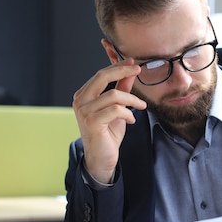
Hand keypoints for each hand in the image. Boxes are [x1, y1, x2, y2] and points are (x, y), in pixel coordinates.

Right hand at [72, 59, 145, 182]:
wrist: (102, 158)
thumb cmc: (108, 134)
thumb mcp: (117, 108)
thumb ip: (121, 90)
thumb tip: (130, 72)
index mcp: (84, 95)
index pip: (101, 74)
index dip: (118, 66)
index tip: (133, 62)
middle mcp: (80, 101)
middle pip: (102, 76)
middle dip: (122, 71)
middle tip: (138, 70)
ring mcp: (84, 111)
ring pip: (113, 95)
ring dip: (132, 99)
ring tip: (140, 107)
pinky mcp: (91, 122)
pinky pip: (115, 110)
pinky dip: (128, 113)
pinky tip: (132, 120)